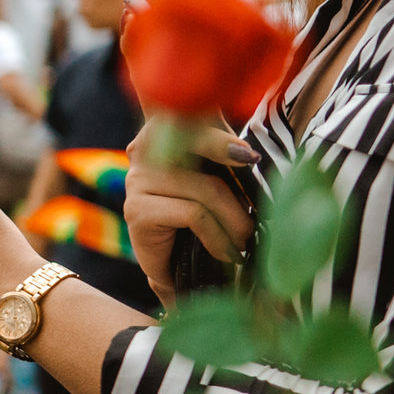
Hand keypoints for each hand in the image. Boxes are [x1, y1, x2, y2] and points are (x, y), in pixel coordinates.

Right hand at [126, 118, 257, 308]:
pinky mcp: (137, 210)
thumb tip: (251, 152)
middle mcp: (145, 150)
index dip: (220, 136)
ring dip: (234, 221)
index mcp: (164, 133)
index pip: (193, 121)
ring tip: (244, 242)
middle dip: (239, 189)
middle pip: (204, 156)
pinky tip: (226, 253)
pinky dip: (217, 236)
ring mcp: (137, 180)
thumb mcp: (218, 178)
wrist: (170, 272)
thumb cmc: (199, 223)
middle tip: (256, 224)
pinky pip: (193, 213)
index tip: (250, 157)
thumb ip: (227, 154)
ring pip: (205, 189)